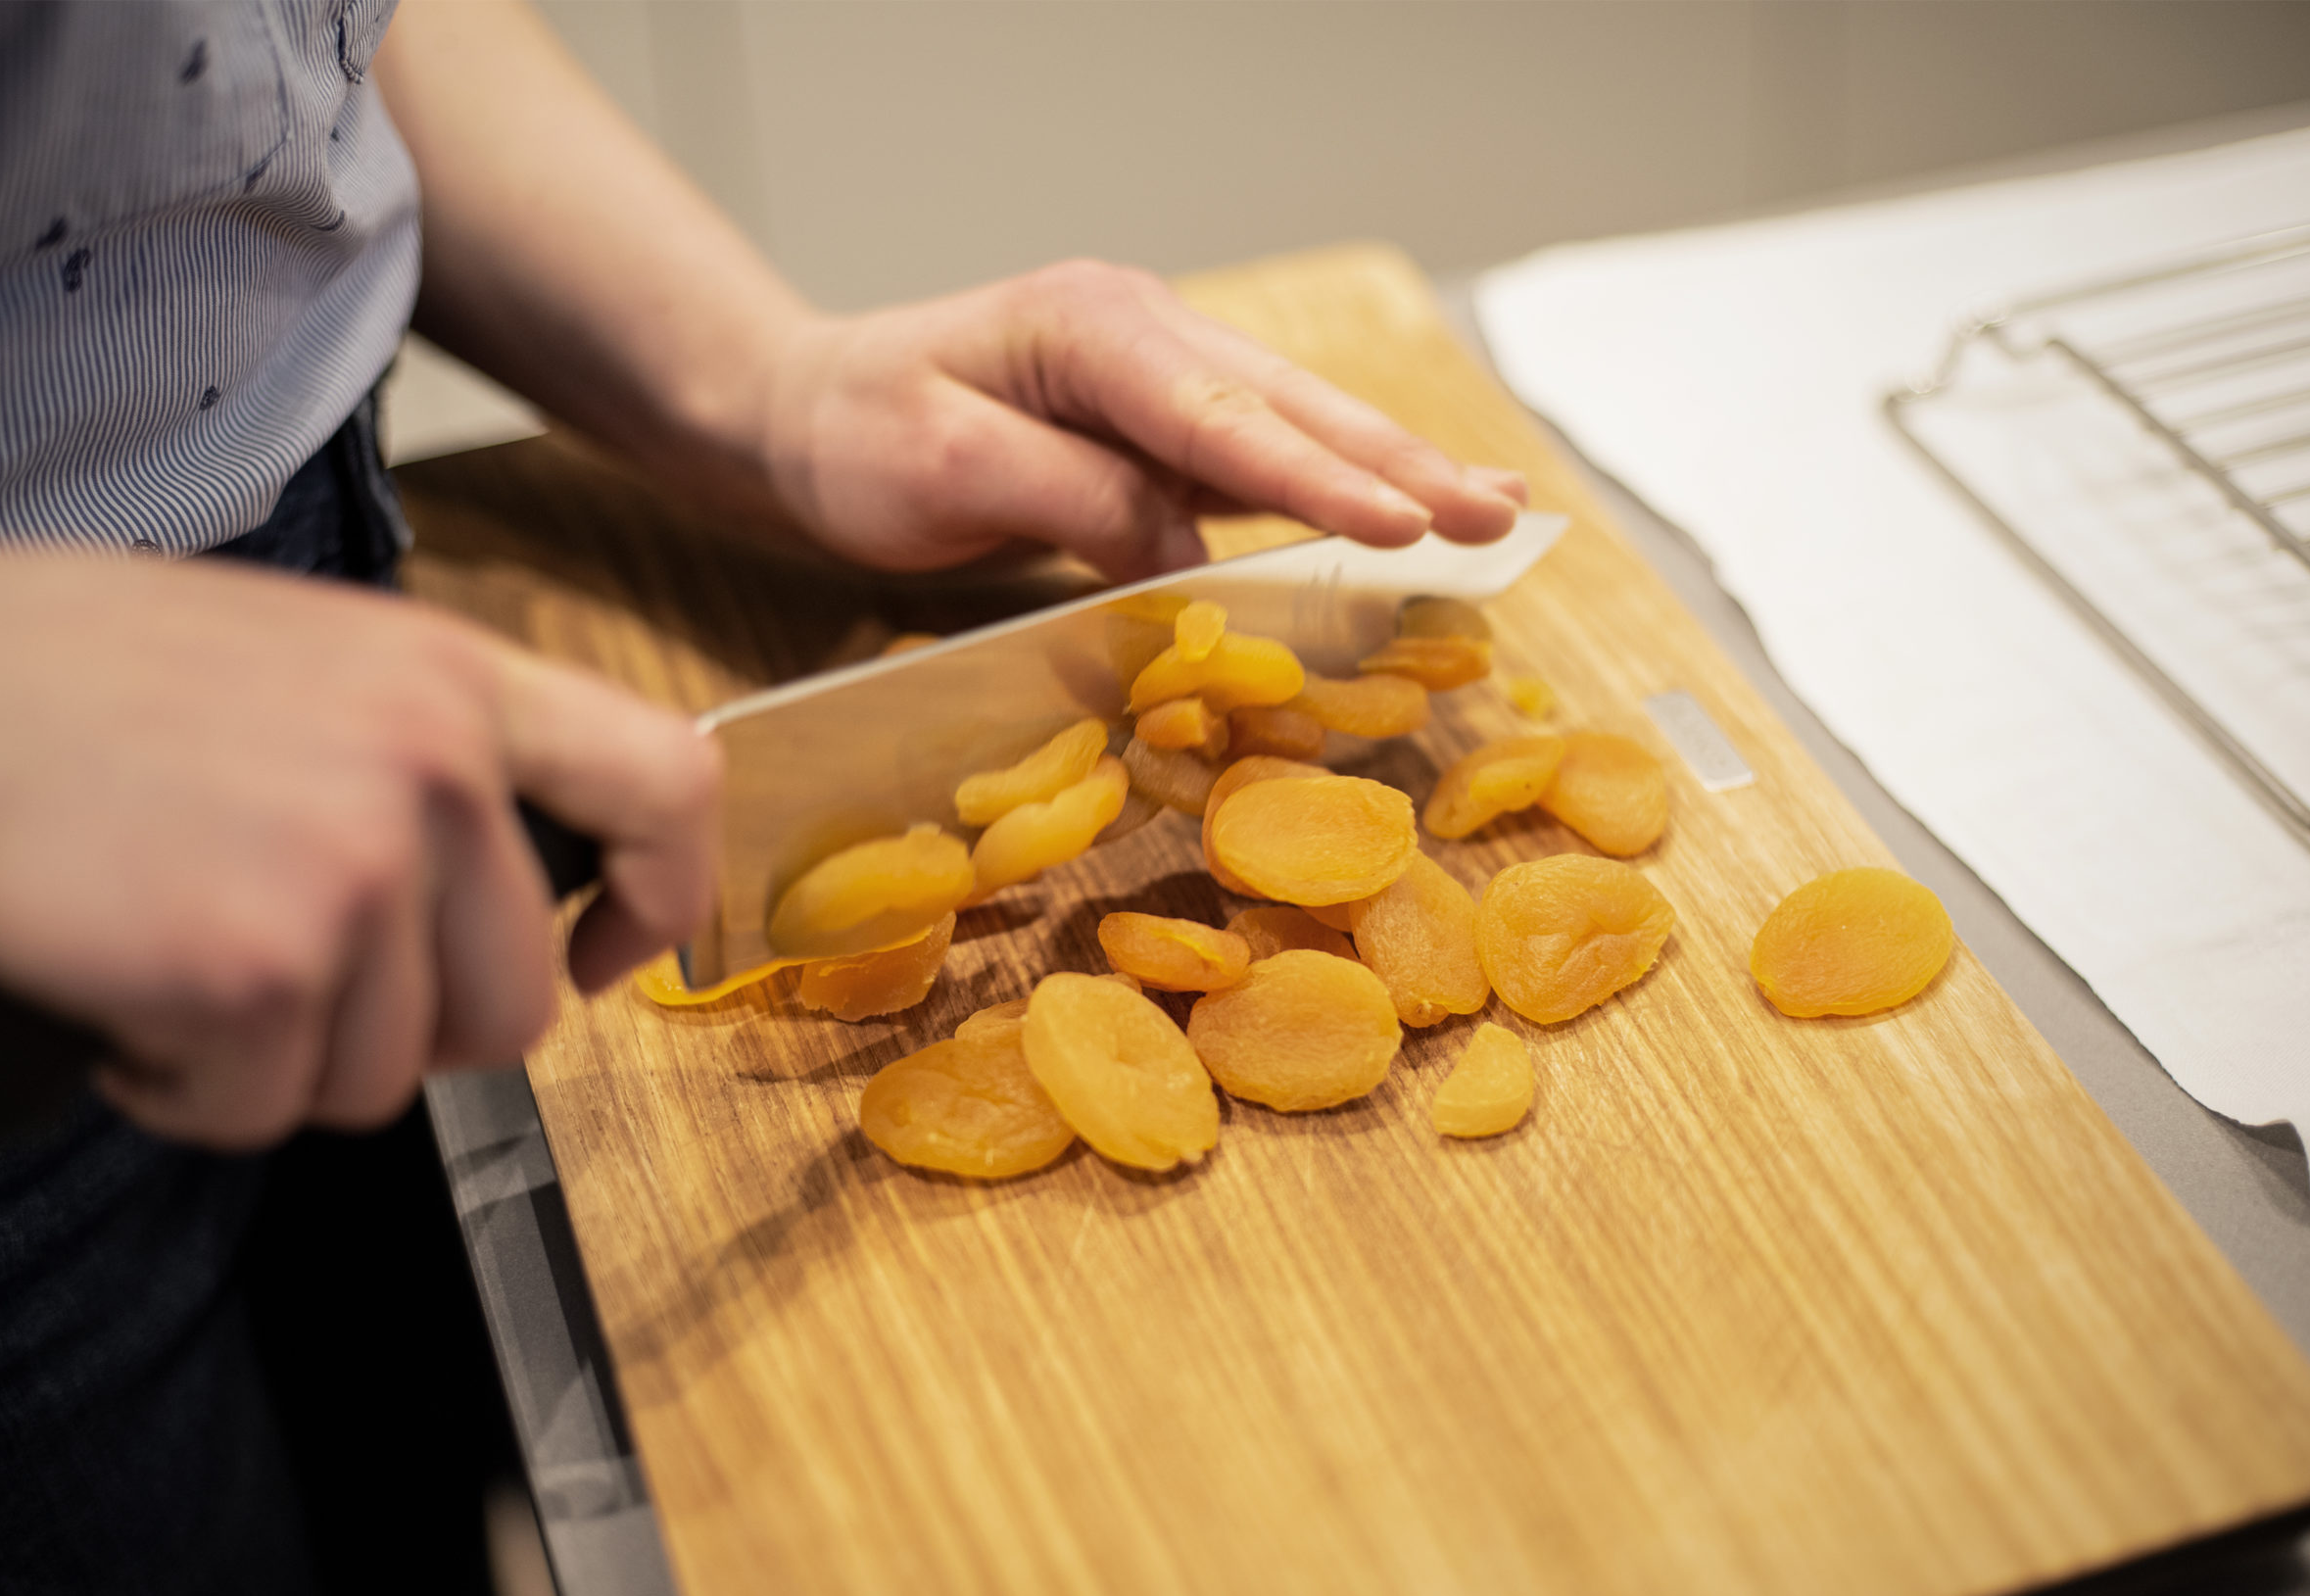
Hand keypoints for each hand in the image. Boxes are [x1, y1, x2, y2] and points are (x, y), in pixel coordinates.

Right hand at [0, 554, 718, 1148]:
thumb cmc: (43, 674)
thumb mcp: (287, 653)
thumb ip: (414, 745)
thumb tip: (486, 871)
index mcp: (450, 672)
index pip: (669, 782)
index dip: (661, 897)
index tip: (606, 953)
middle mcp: (432, 763)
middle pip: (517, 1001)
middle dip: (408, 1033)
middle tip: (294, 991)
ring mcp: (356, 866)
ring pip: (392, 1072)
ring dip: (281, 1060)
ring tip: (179, 967)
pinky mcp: (261, 967)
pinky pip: (268, 1108)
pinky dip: (187, 1091)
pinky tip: (124, 1006)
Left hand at [758, 261, 1530, 581]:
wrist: (809, 413)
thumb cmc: (858, 440)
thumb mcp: (939, 470)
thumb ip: (1070, 501)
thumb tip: (1187, 552)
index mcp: (1089, 328)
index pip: (1221, 415)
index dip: (1318, 477)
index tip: (1402, 522)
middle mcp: (1142, 332)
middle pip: (1291, 406)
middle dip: (1401, 466)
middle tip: (1501, 516)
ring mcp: (1159, 371)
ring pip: (1298, 424)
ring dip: (1397, 471)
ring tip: (1499, 510)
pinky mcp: (1161, 421)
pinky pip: (1266, 456)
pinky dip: (1344, 485)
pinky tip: (1414, 508)